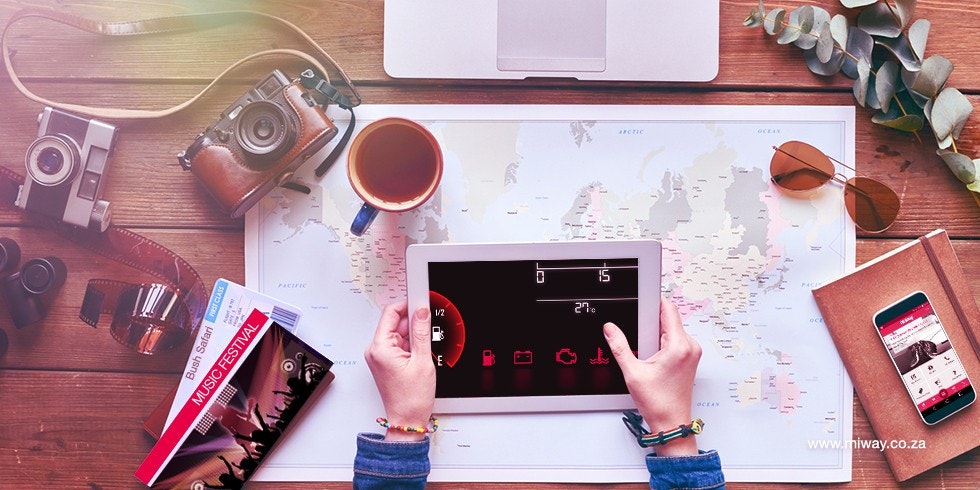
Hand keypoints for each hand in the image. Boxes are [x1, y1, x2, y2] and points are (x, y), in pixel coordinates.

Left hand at [364, 300, 435, 440]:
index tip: (420, 302)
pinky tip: (418, 357)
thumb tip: (421, 311)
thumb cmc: (411, 398)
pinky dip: (410, 346)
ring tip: (422, 353)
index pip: (390, 312)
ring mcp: (379, 356)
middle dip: (413, 323)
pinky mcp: (384, 361)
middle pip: (395, 322)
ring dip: (413, 337)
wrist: (407, 420)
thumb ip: (421, 332)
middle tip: (428, 330)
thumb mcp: (422, 361)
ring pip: (399, 333)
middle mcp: (375, 350)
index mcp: (380, 348)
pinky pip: (398, 344)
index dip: (407, 304)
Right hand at [604, 295, 700, 455]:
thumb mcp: (632, 372)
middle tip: (640, 339)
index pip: (669, 309)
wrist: (671, 422)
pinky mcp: (689, 358)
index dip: (655, 301)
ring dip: (656, 334)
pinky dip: (662, 343)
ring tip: (646, 353)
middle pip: (669, 319)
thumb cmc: (658, 403)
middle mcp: (690, 347)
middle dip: (651, 323)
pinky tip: (653, 358)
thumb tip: (610, 329)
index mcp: (679, 346)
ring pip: (672, 330)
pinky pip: (675, 340)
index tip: (644, 298)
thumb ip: (619, 347)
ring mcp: (692, 353)